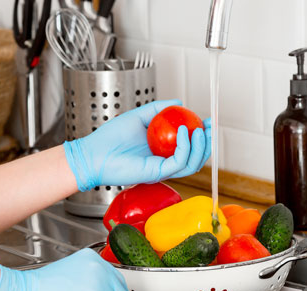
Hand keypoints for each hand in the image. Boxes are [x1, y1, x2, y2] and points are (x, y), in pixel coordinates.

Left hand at [63, 99, 211, 190]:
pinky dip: (185, 147)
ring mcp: (162, 169)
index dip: (202, 135)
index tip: (208, 121)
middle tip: (212, 127)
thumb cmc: (110, 138)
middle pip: (196, 157)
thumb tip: (179, 102)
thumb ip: (158, 109)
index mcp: (162, 151)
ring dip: (201, 146)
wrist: (94, 153)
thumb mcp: (139, 116)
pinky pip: (179, 162)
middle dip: (208, 142)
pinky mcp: (158, 172)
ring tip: (200, 129)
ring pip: (192, 163)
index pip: (188, 146)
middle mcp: (165, 162)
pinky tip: (184, 131)